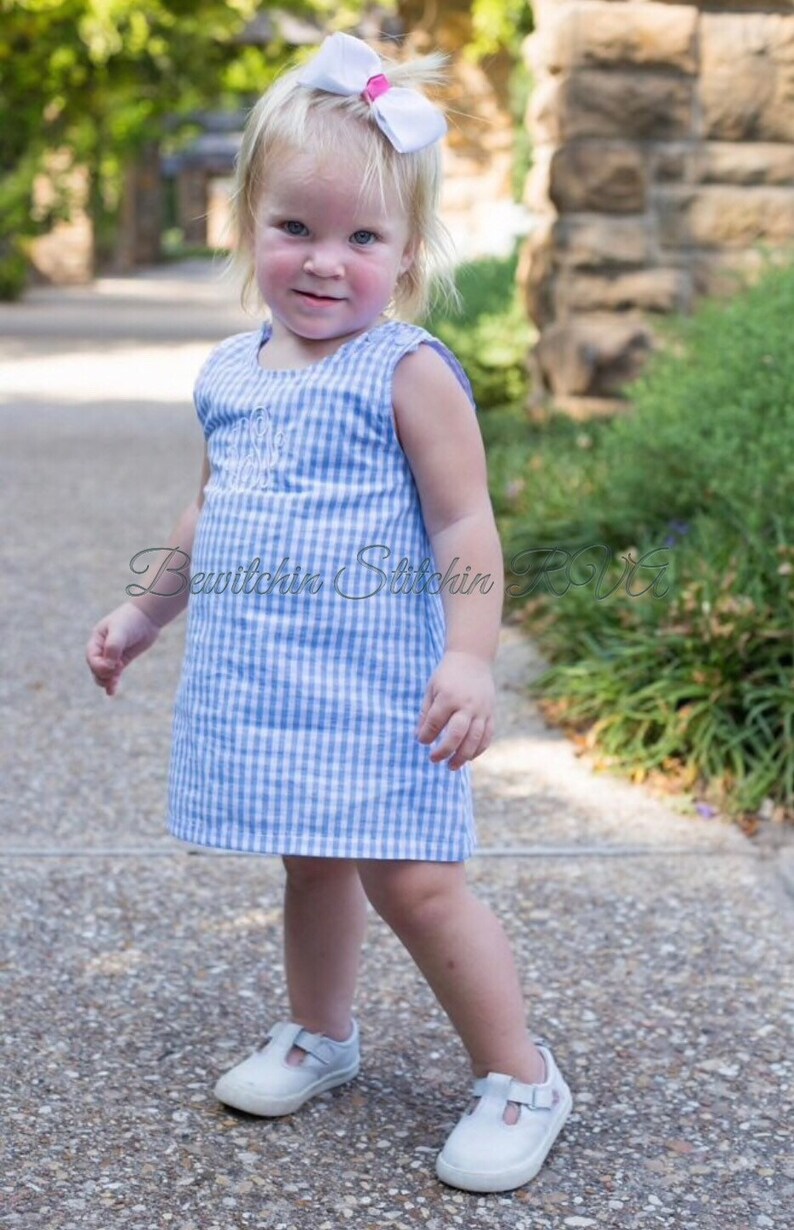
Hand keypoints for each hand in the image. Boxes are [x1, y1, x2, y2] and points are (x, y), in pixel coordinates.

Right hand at [85, 602, 160, 696]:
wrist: (148, 617)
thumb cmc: (131, 620)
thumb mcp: (120, 632)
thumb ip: (113, 647)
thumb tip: (108, 666)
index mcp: (96, 640)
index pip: (92, 658)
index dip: (99, 666)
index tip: (113, 666)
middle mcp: (101, 648)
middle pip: (96, 668)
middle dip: (103, 674)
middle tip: (116, 673)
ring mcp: (112, 655)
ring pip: (104, 673)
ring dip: (107, 680)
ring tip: (113, 684)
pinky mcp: (122, 660)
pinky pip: (114, 674)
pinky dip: (112, 683)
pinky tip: (111, 692)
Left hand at [415, 651, 495, 770]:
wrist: (472, 659)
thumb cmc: (447, 675)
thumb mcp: (432, 689)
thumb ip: (426, 713)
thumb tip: (420, 738)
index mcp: (448, 697)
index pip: (434, 723)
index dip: (426, 736)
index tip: (422, 742)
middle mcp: (466, 705)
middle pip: (456, 735)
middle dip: (444, 751)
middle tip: (434, 760)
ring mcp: (481, 710)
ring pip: (474, 739)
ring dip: (462, 757)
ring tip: (451, 766)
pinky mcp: (491, 713)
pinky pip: (487, 736)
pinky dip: (478, 750)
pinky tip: (468, 757)